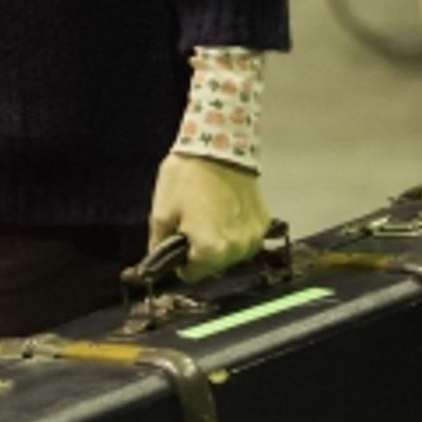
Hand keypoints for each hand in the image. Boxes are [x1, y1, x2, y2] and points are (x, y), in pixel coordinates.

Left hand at [147, 153, 272, 281]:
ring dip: (220, 243)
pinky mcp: (264, 222)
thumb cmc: (186, 177)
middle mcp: (238, 250)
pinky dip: (235, 231)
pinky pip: (245, 238)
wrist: (218, 145)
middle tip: (191, 224)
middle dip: (200, 252)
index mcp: (212, 251)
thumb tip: (157, 261)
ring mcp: (254, 237)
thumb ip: (159, 244)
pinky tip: (225, 211)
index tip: (177, 243)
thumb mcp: (161, 212)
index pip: (191, 275)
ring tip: (209, 216)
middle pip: (213, 266)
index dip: (180, 261)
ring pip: (231, 254)